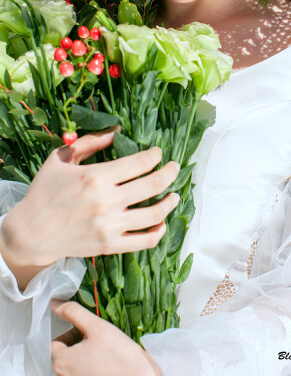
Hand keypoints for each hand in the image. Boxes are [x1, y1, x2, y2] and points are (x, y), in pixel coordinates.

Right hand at [2, 128, 179, 266]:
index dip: (155, 155)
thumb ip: (90, 142)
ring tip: (174, 195)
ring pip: (154, 214)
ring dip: (170, 202)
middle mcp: (107, 201)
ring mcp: (110, 226)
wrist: (30, 233)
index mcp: (96, 177)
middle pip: (153, 185)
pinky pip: (144, 241)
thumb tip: (117, 130)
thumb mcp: (61, 159)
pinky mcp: (110, 245)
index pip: (140, 163)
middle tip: (175, 167)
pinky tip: (161, 222)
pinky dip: (159, 231)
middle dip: (170, 173)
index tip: (158, 153)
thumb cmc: (45, 191)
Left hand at [51, 299, 161, 375]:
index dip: (72, 333)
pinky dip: (91, 370)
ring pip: (75, 368)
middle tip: (99, 340)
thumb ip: (73, 312)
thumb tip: (56, 303)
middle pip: (65, 356)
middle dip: (79, 345)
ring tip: (105, 353)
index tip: (89, 331)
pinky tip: (107, 366)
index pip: (56, 343)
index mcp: (62, 363)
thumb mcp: (97, 326)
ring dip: (86, 358)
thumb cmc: (119, 355)